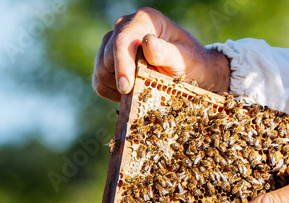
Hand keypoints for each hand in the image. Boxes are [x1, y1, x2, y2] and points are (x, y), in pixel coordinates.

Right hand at [93, 7, 230, 101]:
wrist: (189, 70)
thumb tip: (147, 41)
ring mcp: (114, 42)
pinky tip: (128, 96)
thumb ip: (166, 52)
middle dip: (122, 79)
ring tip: (138, 93)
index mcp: (145, 20)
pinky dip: (109, 92)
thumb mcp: (183, 58)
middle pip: (108, 56)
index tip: (126, 88)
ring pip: (100, 69)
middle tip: (143, 92)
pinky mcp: (108, 60)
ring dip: (116, 87)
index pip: (123, 40)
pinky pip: (98, 80)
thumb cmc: (190, 62)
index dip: (121, 65)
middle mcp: (125, 26)